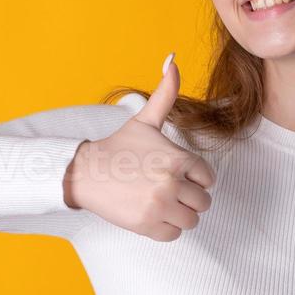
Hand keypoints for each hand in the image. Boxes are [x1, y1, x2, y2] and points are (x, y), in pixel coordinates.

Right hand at [65, 53, 215, 240]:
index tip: (175, 174)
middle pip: (203, 202)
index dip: (194, 178)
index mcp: (177, 158)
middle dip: (188, 198)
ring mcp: (160, 205)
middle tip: (167, 190)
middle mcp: (171, 182)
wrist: (86, 172)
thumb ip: (165, 93)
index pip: (208, 179)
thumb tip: (172, 59)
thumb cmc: (119, 147)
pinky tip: (150, 213)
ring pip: (191, 220)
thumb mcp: (145, 121)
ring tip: (160, 202)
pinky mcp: (147, 225)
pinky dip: (165, 228)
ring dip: (179, 214)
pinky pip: (173, 235)